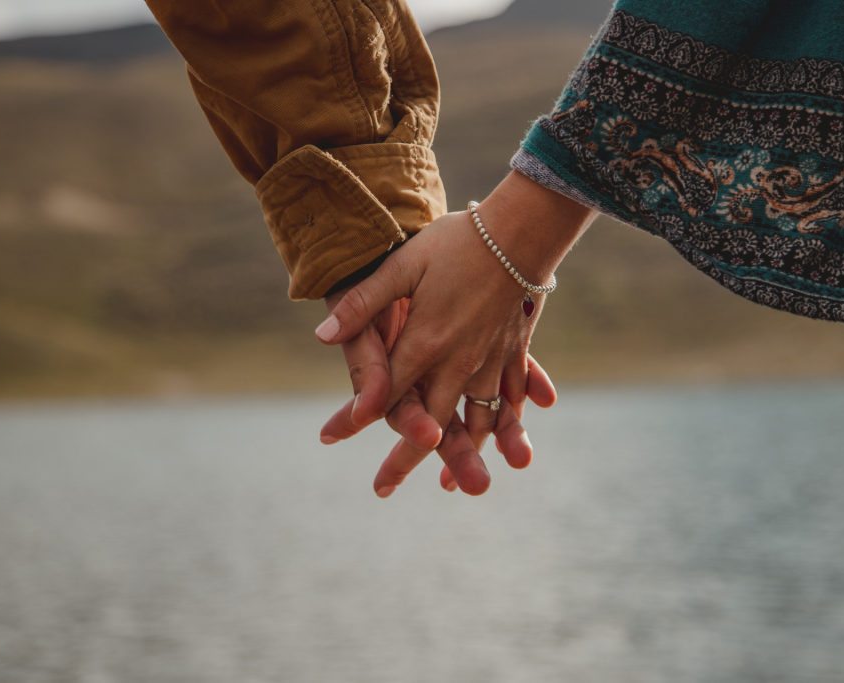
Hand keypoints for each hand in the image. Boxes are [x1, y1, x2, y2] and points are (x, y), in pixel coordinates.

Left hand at [316, 171, 594, 493]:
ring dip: (462, 456)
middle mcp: (459, 363)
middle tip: (381, 490)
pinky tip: (505, 449)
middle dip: (404, 460)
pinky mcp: (514, 354)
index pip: (382, 392)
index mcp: (426, 343)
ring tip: (451, 485)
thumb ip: (364, 303)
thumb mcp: (402, 265)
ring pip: (476, 423)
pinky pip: (509, 402)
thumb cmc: (456, 243)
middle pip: (429, 424)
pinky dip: (505, 428)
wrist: (521, 231)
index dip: (353, 418)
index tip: (327, 438)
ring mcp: (490, 362)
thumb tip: (321, 335)